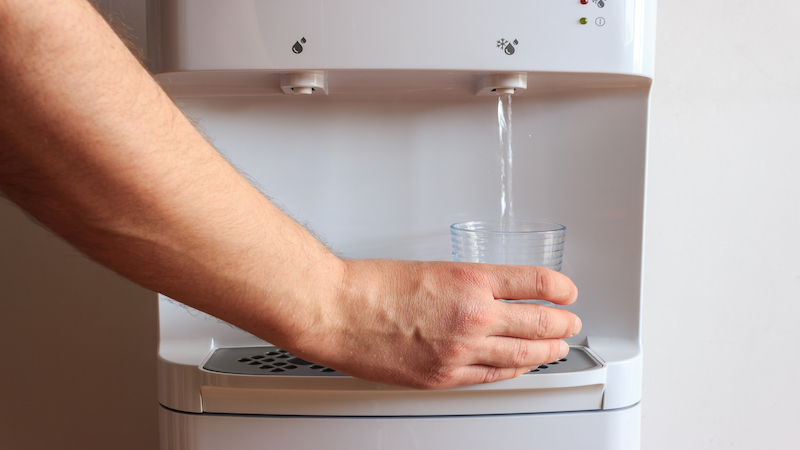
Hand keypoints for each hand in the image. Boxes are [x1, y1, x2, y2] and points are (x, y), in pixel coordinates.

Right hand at [287, 259, 580, 389]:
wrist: (337, 311)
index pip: (534, 281)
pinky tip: (521, 367)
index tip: (567, 290)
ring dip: (546, 350)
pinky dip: (514, 370)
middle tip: (572, 322)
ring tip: (557, 347)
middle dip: (562, 323)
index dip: (559, 287)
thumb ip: (466, 285)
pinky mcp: (443, 376)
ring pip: (522, 354)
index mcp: (469, 279)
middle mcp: (472, 315)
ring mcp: (460, 350)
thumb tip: (493, 295)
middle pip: (538, 321)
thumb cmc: (371, 286)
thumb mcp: (430, 268)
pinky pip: (492, 376)